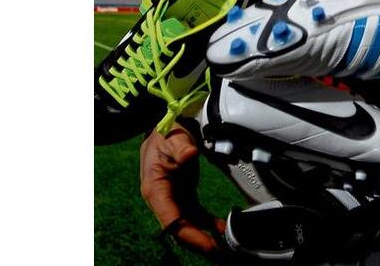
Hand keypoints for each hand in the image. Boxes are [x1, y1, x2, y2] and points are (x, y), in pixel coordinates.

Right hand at [140, 125, 226, 257]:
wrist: (164, 126)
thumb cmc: (165, 133)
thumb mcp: (170, 138)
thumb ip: (179, 148)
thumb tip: (189, 154)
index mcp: (155, 190)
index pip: (171, 221)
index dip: (190, 235)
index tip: (208, 244)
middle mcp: (162, 199)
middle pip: (180, 228)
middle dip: (199, 243)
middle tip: (222, 254)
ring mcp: (172, 198)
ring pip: (188, 224)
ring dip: (204, 237)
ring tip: (225, 248)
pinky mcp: (182, 194)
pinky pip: (195, 214)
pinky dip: (207, 223)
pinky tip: (222, 229)